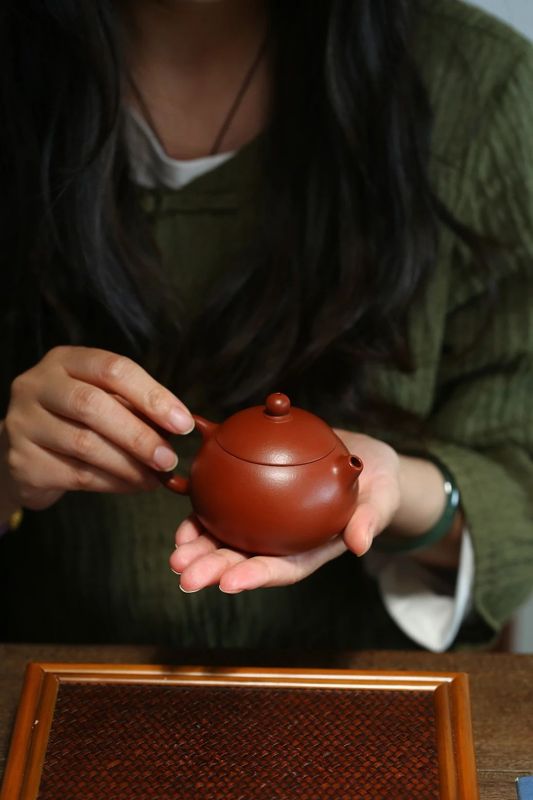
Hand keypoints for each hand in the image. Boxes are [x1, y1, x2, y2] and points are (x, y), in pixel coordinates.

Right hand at [0, 346, 192, 511]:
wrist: (24, 453)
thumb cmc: (73, 421)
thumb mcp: (101, 400)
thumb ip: (133, 406)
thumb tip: (178, 426)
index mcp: (64, 361)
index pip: (112, 369)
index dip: (152, 395)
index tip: (183, 423)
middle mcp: (37, 386)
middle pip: (93, 406)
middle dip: (139, 435)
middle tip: (168, 458)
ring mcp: (24, 423)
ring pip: (85, 444)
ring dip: (129, 464)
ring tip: (155, 476)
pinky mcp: (23, 461)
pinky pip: (76, 474)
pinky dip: (113, 482)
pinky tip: (133, 485)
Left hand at [169, 430, 401, 592]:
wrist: (363, 461)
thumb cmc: (375, 484)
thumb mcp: (382, 498)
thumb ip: (371, 519)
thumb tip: (361, 544)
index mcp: (311, 549)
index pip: (283, 568)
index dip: (256, 576)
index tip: (229, 582)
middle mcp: (284, 541)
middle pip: (246, 560)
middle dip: (214, 571)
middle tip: (185, 575)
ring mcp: (267, 523)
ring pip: (228, 540)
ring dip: (199, 549)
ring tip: (175, 555)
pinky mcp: (255, 498)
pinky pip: (226, 508)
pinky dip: (204, 514)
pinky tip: (185, 516)